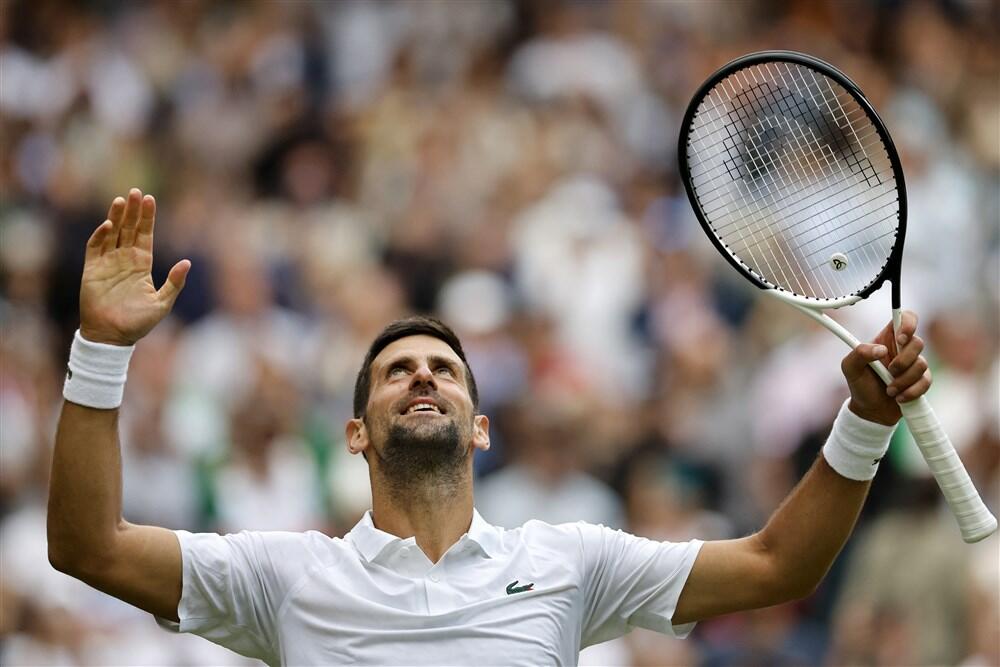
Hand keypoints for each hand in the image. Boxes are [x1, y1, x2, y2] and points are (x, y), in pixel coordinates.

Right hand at [79, 189, 190, 345]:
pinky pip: (95, 248)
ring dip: (115, 217)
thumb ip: (174, 282)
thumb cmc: (138, 322)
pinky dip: (100, 235)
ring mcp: (107, 263)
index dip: (147, 218)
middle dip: (132, 211)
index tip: (150, 199)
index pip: (145, 234)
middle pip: (129, 229)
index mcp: (142, 264)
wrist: (113, 336)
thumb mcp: (162, 302)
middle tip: (136, 192)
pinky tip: (108, 225)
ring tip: (121, 200)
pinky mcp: (92, 270)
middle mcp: (124, 259)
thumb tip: (187, 262)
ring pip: (112, 233)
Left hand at [840, 310, 930, 425]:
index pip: (906, 317)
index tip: (901, 338)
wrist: (871, 410)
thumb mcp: (850, 368)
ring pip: (922, 364)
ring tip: (889, 389)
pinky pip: (926, 381)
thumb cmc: (860, 384)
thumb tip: (881, 349)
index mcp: (887, 339)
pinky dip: (911, 391)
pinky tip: (898, 397)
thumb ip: (859, 353)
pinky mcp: (922, 380)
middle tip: (889, 371)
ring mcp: (914, 364)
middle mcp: (903, 349)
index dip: (909, 323)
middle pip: (918, 342)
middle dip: (903, 360)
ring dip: (903, 380)